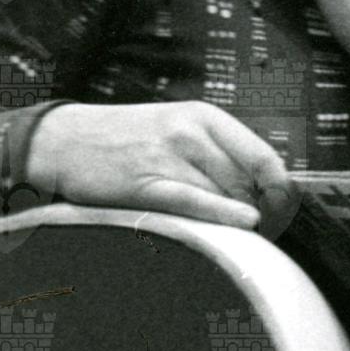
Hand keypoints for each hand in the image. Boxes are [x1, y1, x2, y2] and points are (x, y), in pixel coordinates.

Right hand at [25, 101, 291, 231]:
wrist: (64, 140)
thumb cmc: (124, 138)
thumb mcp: (175, 128)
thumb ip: (215, 152)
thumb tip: (256, 188)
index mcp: (203, 116)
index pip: (261, 154)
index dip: (280, 185)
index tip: (285, 206)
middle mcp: (190, 132)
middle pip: (246, 179)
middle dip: (258, 207)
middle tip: (263, 229)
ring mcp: (167, 156)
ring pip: (223, 193)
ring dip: (235, 217)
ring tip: (238, 234)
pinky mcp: (145, 183)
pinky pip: (196, 202)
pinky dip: (223, 214)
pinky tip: (243, 222)